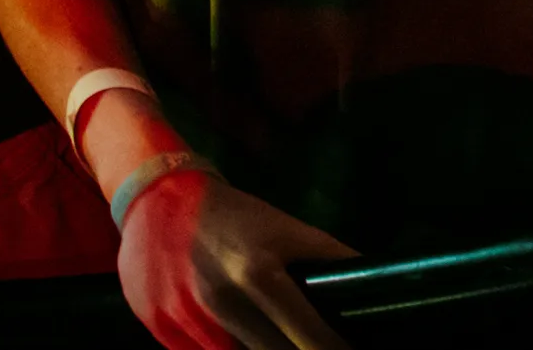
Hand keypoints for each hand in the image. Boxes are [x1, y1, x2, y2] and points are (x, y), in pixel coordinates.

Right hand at [117, 163, 356, 349]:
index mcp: (258, 274)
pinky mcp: (159, 329)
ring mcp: (184, 319)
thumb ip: (331, 258)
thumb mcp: (290, 229)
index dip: (334, 348)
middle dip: (301, 349)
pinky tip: (235, 329)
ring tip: (278, 332)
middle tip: (316, 343)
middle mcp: (220, 302)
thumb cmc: (237, 216)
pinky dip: (222, 346)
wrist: (158, 197)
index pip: (309, 334)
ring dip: (262, 346)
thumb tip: (374, 281)